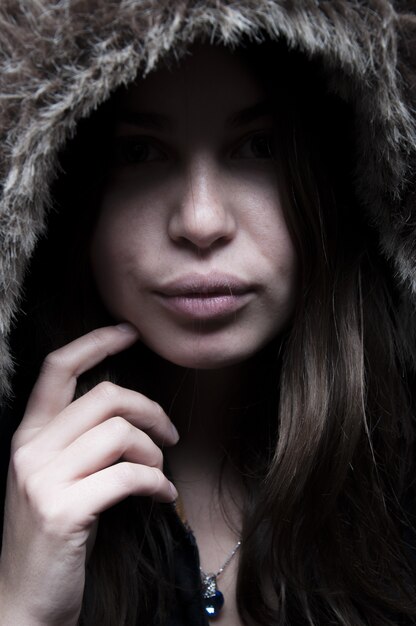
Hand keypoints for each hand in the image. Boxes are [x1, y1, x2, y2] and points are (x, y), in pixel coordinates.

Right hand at [0, 324, 178, 625]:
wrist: (25, 600)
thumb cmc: (53, 534)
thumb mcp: (55, 477)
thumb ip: (77, 440)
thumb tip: (127, 409)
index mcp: (28, 435)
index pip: (57, 368)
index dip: (95, 342)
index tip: (129, 334)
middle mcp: (30, 449)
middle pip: (105, 396)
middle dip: (150, 410)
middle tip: (170, 434)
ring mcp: (43, 480)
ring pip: (120, 434)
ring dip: (154, 453)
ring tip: (159, 475)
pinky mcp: (64, 512)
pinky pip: (129, 477)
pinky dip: (157, 484)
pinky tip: (163, 497)